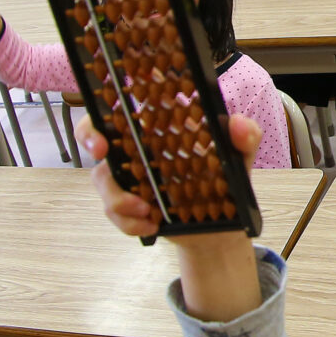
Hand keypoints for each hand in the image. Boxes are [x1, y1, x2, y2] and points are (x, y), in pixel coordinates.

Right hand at [76, 115, 263, 238]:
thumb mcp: (239, 159)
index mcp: (160, 128)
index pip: (127, 105)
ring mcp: (129, 176)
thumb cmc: (225, 184)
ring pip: (102, 178)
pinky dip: (128, 221)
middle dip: (90, 139)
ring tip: (147, 212)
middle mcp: (138, 148)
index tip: (105, 123)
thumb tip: (239, 124)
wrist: (219, 231)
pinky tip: (151, 226)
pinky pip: (111, 210)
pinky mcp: (126, 204)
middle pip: (97, 135)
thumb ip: (245, 138)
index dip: (106, 105)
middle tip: (102, 150)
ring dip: (118, 198)